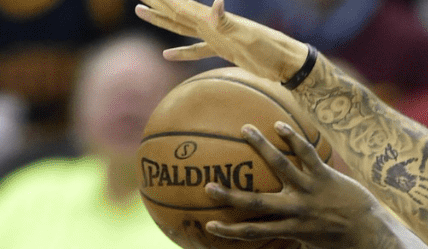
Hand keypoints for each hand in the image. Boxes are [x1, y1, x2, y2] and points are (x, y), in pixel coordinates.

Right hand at [135, 0, 308, 82]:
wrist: (285, 63)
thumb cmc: (269, 48)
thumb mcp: (246, 35)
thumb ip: (227, 21)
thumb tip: (216, 4)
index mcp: (211, 20)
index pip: (179, 6)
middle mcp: (210, 25)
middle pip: (174, 12)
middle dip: (155, 3)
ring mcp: (215, 37)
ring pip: (180, 27)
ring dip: (161, 20)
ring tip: (141, 12)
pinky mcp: (223, 50)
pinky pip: (196, 50)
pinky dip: (182, 52)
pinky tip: (167, 54)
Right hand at [205, 122, 379, 248]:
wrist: (370, 227)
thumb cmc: (341, 241)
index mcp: (292, 229)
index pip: (255, 232)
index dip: (231, 232)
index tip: (210, 226)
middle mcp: (297, 209)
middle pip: (258, 203)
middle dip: (231, 196)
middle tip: (208, 186)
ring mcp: (310, 189)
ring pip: (281, 166)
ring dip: (261, 147)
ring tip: (244, 130)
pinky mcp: (324, 174)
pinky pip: (307, 153)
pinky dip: (293, 138)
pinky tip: (279, 124)